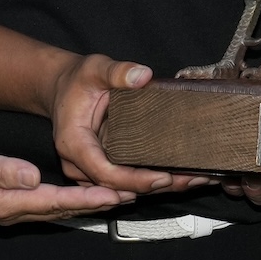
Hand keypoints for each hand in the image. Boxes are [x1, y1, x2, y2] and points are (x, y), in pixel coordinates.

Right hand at [0, 132, 124, 225]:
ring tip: (117, 196)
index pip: (56, 202)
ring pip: (59, 209)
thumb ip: (3, 169)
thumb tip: (32, 177)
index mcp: (8, 203)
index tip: (114, 194)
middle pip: (64, 210)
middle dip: (97, 204)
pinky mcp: (10, 201)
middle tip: (131, 196)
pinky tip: (85, 194)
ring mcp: (12, 209)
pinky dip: (72, 200)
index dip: (86, 198)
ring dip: (89, 204)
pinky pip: (49, 204)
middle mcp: (14, 212)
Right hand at [48, 54, 211, 195]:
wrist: (63, 88)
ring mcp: (90, 171)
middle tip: (193, 180)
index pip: (104, 172)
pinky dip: (153, 183)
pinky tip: (182, 178)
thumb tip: (142, 76)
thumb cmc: (77, 80)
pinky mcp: (104, 170)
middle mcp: (79, 165)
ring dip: (160, 189)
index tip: (163, 177)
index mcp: (74, 144)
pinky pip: (127, 183)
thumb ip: (117, 71)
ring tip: (196, 180)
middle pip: (119, 188)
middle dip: (157, 188)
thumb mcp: (94, 69)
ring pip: (125, 190)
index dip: (134, 179)